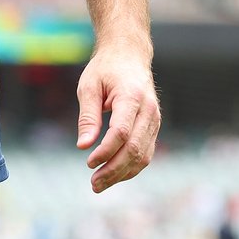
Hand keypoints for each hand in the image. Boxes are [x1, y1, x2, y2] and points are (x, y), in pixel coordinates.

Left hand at [75, 46, 160, 192]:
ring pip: (143, 155)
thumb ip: (88, 116)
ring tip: (99, 183)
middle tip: (93, 184)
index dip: (106, 151)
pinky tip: (113, 174)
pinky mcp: (154, 126)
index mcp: (131, 97)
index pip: (121, 132)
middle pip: (135, 149)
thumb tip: (83, 146)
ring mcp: (155, 119)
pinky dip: (131, 167)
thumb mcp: (89, 85)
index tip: (88, 163)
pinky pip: (146, 152)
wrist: (129, 55)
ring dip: (122, 173)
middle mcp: (148, 110)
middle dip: (114, 170)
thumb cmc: (105, 69)